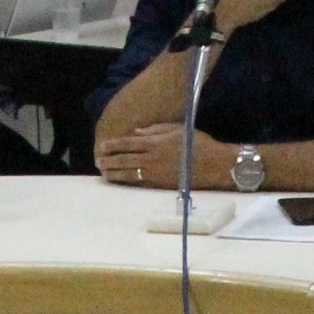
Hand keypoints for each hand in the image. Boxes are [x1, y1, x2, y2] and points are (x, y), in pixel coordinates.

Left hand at [95, 121, 233, 188]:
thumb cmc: (198, 143)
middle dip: (110, 160)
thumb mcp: (177, 129)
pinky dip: (128, 181)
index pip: (128, 143)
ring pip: (129, 173)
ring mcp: (156, 173)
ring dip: (115, 173)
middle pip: (125, 159)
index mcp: (155, 142)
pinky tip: (121, 181)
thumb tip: (136, 132)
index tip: (103, 147)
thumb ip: (155, 129)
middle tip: (98, 162)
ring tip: (105, 173)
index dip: (114, 145)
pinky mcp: (160, 184)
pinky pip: (140, 182)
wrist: (214, 164)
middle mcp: (152, 158)